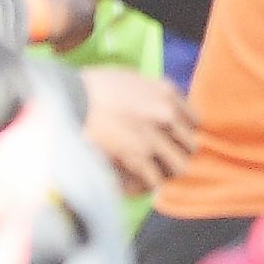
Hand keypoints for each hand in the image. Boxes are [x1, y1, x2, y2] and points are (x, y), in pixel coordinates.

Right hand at [77, 67, 195, 198]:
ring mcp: (153, 137)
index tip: (173, 140)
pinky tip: (137, 184)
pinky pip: (155, 180)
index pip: (194, 121)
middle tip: (162, 161)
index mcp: (166, 92)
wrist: (69, 98)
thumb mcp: (131, 78)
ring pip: (179, 167)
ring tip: (153, 174)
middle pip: (190, 146)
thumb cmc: (93, 87)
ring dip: (166, 172)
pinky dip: (147, 185)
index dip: (183, 133)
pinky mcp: (136, 157)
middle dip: (176, 154)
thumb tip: (161, 107)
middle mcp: (166, 114)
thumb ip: (152, 93)